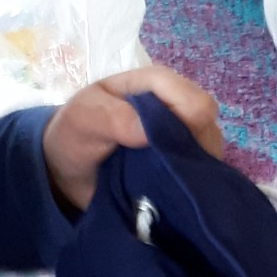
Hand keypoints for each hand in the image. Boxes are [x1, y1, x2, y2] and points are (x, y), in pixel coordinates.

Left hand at [40, 67, 222, 212]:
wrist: (68, 168)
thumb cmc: (75, 133)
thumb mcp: (83, 119)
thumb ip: (112, 119)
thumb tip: (150, 132)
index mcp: (158, 84)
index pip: (195, 104)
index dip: (188, 128)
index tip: (163, 153)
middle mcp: (178, 107)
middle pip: (208, 129)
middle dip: (190, 153)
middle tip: (159, 172)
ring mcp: (183, 137)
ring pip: (208, 154)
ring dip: (188, 172)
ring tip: (160, 184)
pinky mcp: (184, 163)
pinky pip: (202, 174)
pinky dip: (190, 184)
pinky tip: (169, 191)